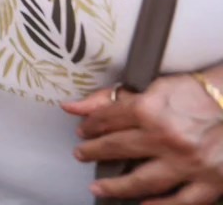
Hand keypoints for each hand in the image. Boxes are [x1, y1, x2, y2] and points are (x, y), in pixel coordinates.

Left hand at [66, 73, 222, 200]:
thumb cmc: (198, 94)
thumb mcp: (155, 87)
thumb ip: (112, 98)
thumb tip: (71, 107)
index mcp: (150, 110)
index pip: (107, 120)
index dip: (90, 125)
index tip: (83, 130)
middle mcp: (165, 138)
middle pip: (118, 149)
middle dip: (94, 152)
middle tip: (81, 154)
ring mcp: (188, 163)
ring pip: (142, 181)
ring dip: (116, 186)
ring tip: (99, 188)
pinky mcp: (210, 182)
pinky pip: (181, 202)